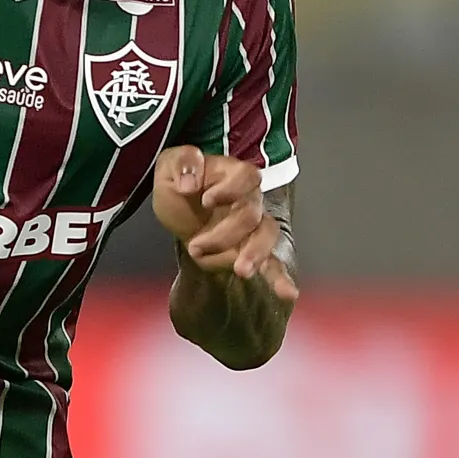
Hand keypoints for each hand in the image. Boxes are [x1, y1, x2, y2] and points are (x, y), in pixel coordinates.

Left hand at [150, 144, 296, 306]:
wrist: (178, 210)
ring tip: (241, 271)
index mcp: (233, 175)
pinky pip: (273, 264)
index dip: (231, 188)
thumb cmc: (179, 183)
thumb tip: (190, 184)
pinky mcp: (249, 250)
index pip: (247, 176)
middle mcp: (249, 200)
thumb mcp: (170, 165)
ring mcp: (252, 227)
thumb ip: (183, 163)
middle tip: (195, 247)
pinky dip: (280, 278)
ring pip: (265, 237)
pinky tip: (288, 293)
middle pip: (251, 215)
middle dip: (224, 234)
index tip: (206, 201)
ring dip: (254, 255)